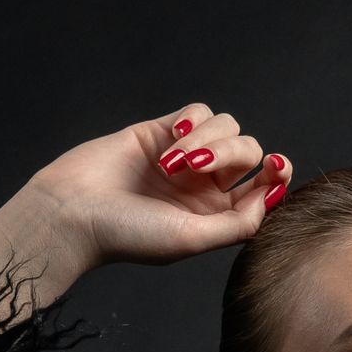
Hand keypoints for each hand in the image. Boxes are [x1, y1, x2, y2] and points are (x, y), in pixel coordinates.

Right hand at [28, 102, 292, 271]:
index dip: (276, 175)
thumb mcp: (191, 239)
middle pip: (248, 152)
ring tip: (171, 163)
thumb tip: (270, 197)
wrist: (74, 212)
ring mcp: (185, 157)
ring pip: (226, 127)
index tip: (274, 167)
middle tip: (196, 168)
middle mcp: (206, 187)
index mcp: (217, 218)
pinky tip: (171, 140)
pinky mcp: (162, 131)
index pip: (263, 189)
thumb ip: (238, 224)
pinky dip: (192, 121)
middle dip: (230, 154)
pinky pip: (198, 111)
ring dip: (206, 139)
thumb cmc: (130, 235)